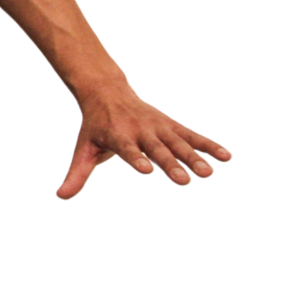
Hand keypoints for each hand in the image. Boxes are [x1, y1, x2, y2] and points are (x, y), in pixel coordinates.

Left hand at [55, 79, 228, 199]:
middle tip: (184, 180)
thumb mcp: (84, 148)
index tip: (147, 170)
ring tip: (208, 174)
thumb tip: (59, 196)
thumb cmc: (96, 127)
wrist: (107, 91)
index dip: (137, 159)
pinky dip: (209, 145)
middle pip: (157, 149)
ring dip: (194, 157)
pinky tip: (227, 157)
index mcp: (117, 136)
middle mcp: (140, 131)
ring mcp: (158, 127)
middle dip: (171, 163)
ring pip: (178, 142)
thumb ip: (76, 174)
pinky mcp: (172, 124)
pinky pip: (193, 135)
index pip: (128, 150)